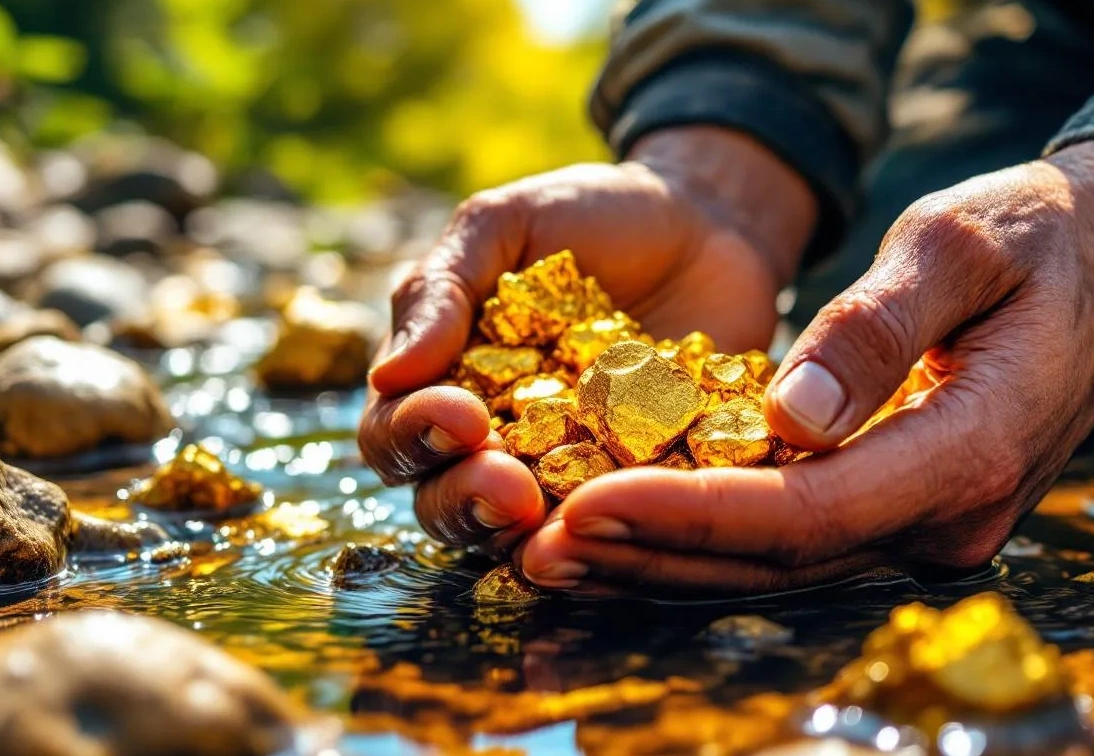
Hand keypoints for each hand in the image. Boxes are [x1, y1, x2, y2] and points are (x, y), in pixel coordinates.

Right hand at [359, 127, 817, 555]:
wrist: (705, 220)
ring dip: (527, 537)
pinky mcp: (640, 488)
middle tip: (505, 486)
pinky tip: (628, 525)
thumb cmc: (588, 216)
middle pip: (446, 504)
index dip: (411, 435)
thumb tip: (388, 374)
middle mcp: (493, 444)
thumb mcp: (504, 226)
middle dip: (465, 500)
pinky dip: (614, 537)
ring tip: (552, 521)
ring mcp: (566, 474)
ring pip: (520, 537)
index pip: (395, 434)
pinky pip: (617, 530)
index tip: (457, 414)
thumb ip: (442, 289)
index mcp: (443, 383)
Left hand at [519, 141, 1093, 594]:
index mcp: (972, 452)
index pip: (805, 511)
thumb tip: (790, 418)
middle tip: (540, 545)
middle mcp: (952, 518)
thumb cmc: (1034, 238)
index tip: (589, 502)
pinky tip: (633, 537)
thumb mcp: (957, 244)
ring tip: (560, 552)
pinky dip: (709, 546)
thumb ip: (876, 328)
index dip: (689, 514)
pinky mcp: (908, 517)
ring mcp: (933, 529)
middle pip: (778, 561)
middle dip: (653, 553)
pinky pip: (795, 547)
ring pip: (780, 570)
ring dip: (667, 565)